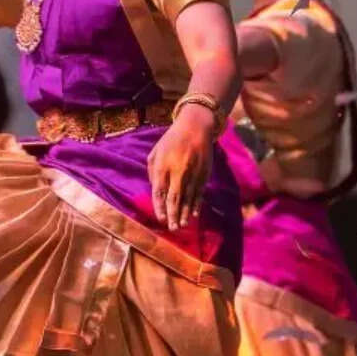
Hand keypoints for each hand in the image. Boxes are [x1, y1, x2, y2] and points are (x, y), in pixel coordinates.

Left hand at [148, 105, 214, 228]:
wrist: (196, 127)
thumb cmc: (171, 140)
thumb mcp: (156, 151)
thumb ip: (153, 171)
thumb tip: (156, 191)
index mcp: (163, 165)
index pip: (159, 191)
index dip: (159, 206)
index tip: (160, 218)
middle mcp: (178, 170)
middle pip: (174, 197)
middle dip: (173, 214)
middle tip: (172, 228)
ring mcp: (192, 172)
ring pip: (188, 197)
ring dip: (184, 213)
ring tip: (181, 225)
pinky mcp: (204, 173)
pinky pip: (199, 193)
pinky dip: (196, 205)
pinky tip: (193, 214)